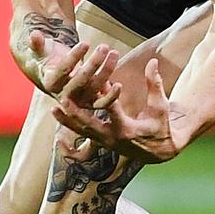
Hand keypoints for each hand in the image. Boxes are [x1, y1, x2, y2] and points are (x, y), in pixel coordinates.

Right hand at [28, 33, 119, 104]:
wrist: (54, 75)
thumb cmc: (47, 59)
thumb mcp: (40, 50)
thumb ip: (37, 43)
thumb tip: (34, 35)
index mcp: (50, 83)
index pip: (63, 70)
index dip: (74, 57)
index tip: (85, 43)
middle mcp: (63, 95)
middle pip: (81, 80)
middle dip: (94, 63)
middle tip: (104, 46)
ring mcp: (78, 101)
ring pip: (94, 89)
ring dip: (106, 72)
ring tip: (114, 53)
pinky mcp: (90, 103)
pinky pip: (102, 103)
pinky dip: (111, 97)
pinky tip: (119, 84)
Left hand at [52, 58, 190, 162]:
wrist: (160, 151)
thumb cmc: (161, 126)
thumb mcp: (161, 106)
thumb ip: (155, 84)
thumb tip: (152, 62)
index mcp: (127, 129)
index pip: (113, 110)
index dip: (105, 95)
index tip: (94, 82)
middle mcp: (113, 139)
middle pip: (90, 124)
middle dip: (76, 112)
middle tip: (63, 99)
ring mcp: (105, 144)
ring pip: (82, 133)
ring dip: (67, 121)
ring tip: (53, 109)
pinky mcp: (102, 145)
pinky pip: (83, 145)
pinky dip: (70, 144)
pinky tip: (58, 140)